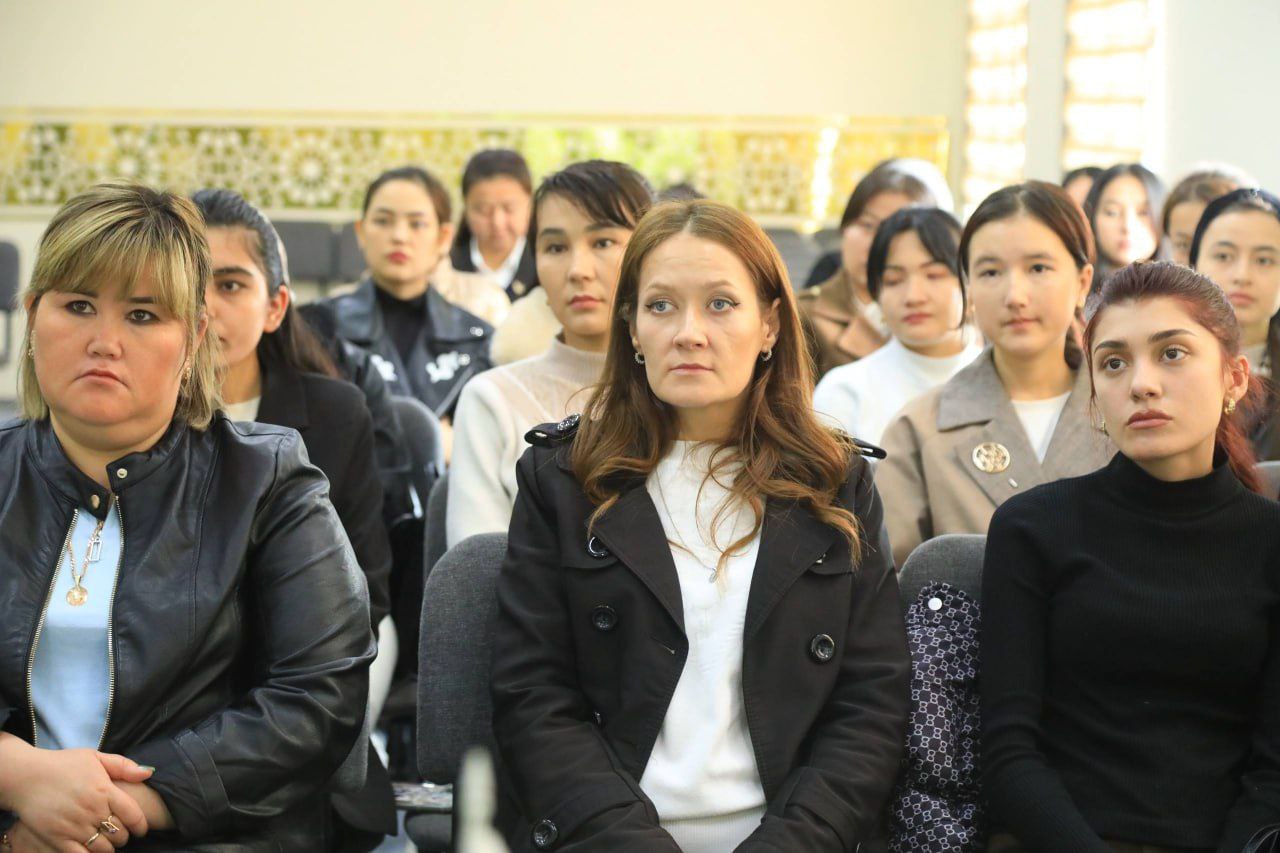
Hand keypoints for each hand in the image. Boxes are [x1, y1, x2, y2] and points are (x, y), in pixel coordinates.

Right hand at [3, 746, 148, 850]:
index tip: (141, 829)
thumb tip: (148, 772)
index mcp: (104, 790)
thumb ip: (123, 765)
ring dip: (109, 848)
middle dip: (124, 836)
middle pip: (120, 834)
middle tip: (122, 834)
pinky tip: (91, 848)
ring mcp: (75, 826)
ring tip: (108, 842)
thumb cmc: (63, 765)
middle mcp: (92, 810)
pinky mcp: (57, 838)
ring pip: (103, 848)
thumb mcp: (94, 757)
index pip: (133, 815)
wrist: (27, 776)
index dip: (141, 826)